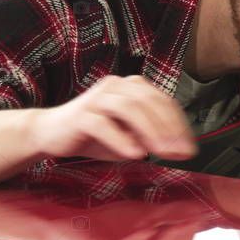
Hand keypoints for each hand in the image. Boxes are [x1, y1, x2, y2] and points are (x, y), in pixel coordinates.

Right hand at [30, 74, 196, 161]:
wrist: (51, 133)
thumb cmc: (94, 134)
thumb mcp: (127, 136)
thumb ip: (149, 138)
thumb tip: (177, 148)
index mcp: (130, 86)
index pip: (163, 101)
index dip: (179, 125)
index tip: (189, 149)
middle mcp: (115, 85)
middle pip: (149, 102)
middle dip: (168, 129)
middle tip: (179, 153)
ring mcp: (97, 97)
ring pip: (129, 108)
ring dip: (149, 131)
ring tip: (161, 153)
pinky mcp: (80, 114)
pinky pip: (103, 124)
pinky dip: (121, 139)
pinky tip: (133, 154)